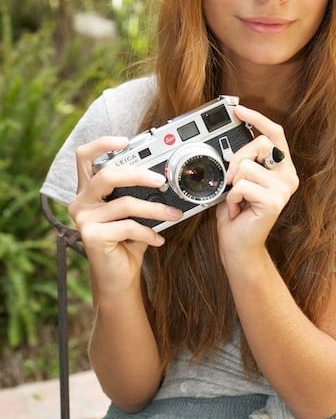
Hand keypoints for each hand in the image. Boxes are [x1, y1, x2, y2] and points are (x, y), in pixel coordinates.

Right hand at [69, 137, 181, 295]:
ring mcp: (83, 218)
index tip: (125, 141)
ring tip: (173, 215)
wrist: (119, 277)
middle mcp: (80, 201)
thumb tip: (166, 178)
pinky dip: (148, 232)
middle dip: (138, 174)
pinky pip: (128, 227)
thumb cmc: (127, 240)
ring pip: (125, 203)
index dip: (102, 144)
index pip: (85, 157)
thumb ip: (139, 193)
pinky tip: (158, 239)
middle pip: (107, 175)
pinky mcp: (91, 235)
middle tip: (161, 180)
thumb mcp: (133, 211)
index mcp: (88, 190)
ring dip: (155, 209)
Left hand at [215, 106, 298, 263]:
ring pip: (246, 167)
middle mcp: (288, 177)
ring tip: (238, 199)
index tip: (238, 110)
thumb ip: (245, 158)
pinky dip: (232, 197)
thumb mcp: (241, 178)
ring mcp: (284, 189)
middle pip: (260, 144)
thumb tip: (235, 136)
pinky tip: (239, 209)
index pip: (275, 134)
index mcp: (282, 168)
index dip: (257, 119)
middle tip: (231, 178)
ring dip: (233, 184)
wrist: (239, 245)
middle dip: (237, 158)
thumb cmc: (239, 212)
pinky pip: (241, 185)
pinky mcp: (274, 201)